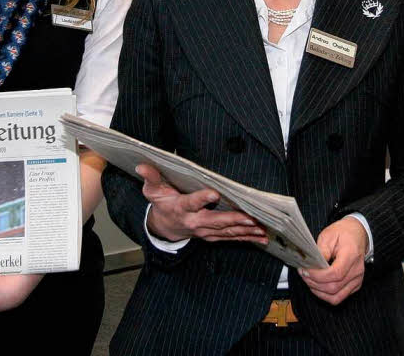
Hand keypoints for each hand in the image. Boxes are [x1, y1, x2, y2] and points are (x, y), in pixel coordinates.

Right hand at [137, 163, 265, 243]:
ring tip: (261, 228)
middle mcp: (194, 221)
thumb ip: (151, 177)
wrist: (164, 227)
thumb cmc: (162, 203)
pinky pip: (231, 238)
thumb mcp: (152, 190)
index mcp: (181, 208)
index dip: (202, 199)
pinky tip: (261, 237)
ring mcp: (204, 231)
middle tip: (250, 217)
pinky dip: (246, 238)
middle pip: (215, 221)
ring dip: (245, 230)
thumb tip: (141, 165)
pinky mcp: (212, 236)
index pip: (191, 203)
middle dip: (234, 220)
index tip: (214, 193)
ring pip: (227, 231)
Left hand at [300, 218, 367, 304]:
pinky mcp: (355, 285)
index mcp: (351, 256)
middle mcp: (356, 271)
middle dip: (314, 283)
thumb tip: (312, 264)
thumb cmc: (343, 233)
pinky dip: (326, 295)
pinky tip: (317, 286)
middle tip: (303, 274)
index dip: (317, 276)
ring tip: (309, 280)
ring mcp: (357, 280)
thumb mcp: (329, 235)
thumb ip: (321, 251)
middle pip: (334, 287)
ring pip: (336, 297)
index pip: (335, 273)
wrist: (357, 234)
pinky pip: (339, 297)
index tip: (305, 271)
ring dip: (319, 292)